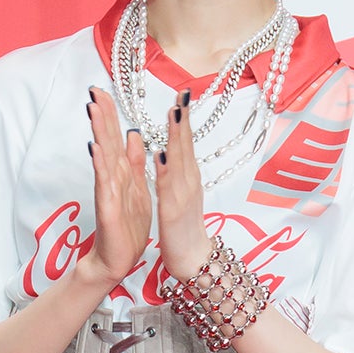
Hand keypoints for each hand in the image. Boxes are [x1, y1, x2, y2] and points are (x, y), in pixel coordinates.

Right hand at [79, 86, 150, 284]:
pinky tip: (96, 149)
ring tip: (93, 110)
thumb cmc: (125, 228)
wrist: (117, 259)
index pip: (113, 137)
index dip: (109, 114)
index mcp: (121, 173)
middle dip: (101, 116)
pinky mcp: (107, 209)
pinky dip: (101, 166)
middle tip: (93, 91)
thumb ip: (134, 162)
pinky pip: (104, 184)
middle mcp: (112, 178)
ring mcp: (107, 192)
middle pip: (105, 141)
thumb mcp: (136, 189)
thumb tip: (133, 134)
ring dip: (99, 132)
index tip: (103, 91)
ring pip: (104, 157)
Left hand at [155, 89, 214, 278]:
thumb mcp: (178, 192)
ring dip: (176, 136)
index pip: (184, 141)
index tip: (182, 94)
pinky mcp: (172, 210)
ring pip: (179, 160)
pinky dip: (165, 170)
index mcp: (187, 175)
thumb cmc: (183, 226)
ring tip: (173, 113)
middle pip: (186, 144)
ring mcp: (183, 194)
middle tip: (183, 93)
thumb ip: (176, 170)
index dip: (183, 118)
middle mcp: (189, 180)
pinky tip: (160, 155)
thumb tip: (171, 148)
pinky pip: (168, 187)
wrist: (192, 259)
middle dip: (183, 118)